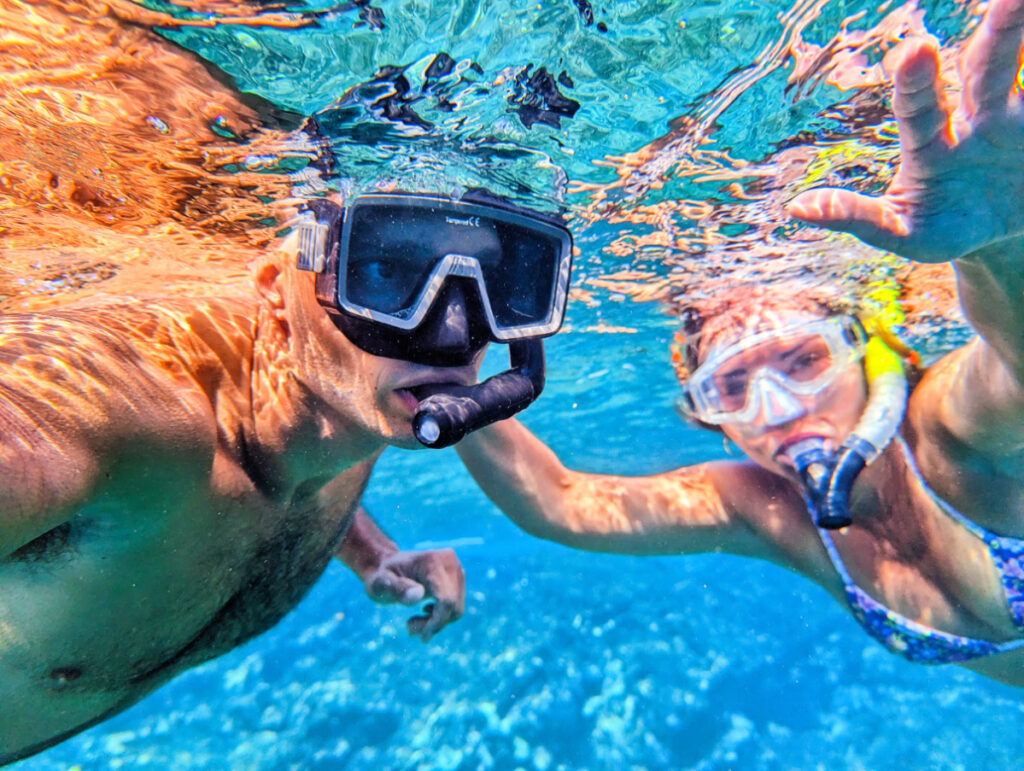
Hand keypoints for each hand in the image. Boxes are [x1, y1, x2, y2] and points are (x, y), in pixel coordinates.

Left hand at [363, 548, 464, 641]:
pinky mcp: (458, 576)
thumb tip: (418, 595)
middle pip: (453, 605)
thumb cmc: (380, 577)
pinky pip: (456, 604)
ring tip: (413, 622)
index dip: (437, 622)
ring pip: (456, 607)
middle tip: (410, 628)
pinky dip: (441, 616)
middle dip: (434, 624)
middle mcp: (449, 561)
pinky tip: (424, 612)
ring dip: (437, 622)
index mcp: (432, 561)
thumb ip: (396, 588)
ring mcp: (456, 568)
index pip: (446, 599)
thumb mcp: (380, 583)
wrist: (387, 564)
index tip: (423, 638)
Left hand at [788, 0, 1023, 262]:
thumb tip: (795, 208)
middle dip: (999, 34)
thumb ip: (858, 219)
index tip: (915, 51)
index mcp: (930, 144)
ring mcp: (1016, 119)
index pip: (921, 110)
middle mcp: (975, 118)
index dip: (917, 83)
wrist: (999, 234)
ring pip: (1023, 72)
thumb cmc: (942, 226)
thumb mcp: (903, 233)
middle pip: (985, 70)